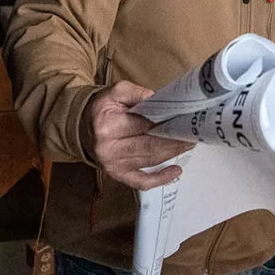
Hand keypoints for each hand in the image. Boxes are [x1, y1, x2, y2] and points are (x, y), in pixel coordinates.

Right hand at [81, 81, 195, 189]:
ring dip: (172, 154)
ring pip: (149, 161)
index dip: (166, 122)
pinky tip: (176, 171)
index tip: (184, 119)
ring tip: (189, 144)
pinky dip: (160, 179)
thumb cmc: (102, 109)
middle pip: (149, 146)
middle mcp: (109, 148)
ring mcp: (113, 165)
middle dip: (174, 140)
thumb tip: (155, 98)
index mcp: (107, 126)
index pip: (143, 124)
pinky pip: (141, 181)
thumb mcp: (114, 92)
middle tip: (192, 133)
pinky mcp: (117, 174)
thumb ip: (134, 92)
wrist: (81, 127)